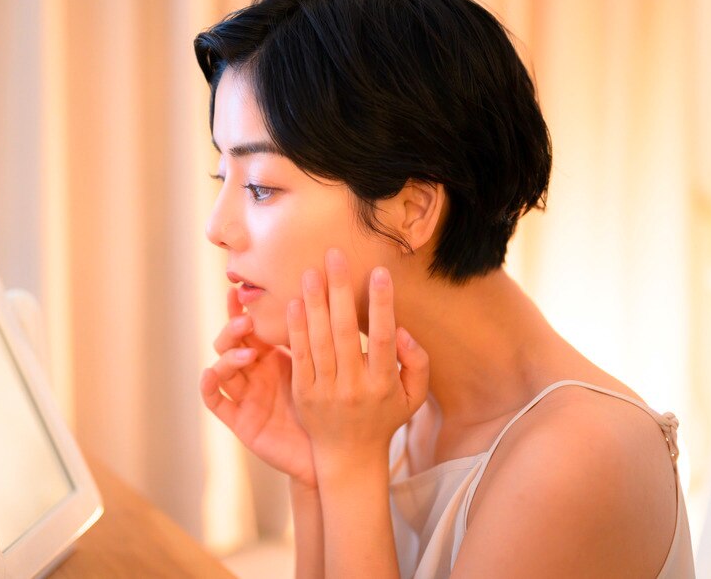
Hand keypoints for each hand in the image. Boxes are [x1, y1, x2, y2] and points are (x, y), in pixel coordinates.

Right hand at [200, 287, 316, 486]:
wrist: (331, 455)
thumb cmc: (333, 409)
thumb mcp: (330, 369)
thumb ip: (330, 340)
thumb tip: (351, 303)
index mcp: (275, 357)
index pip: (252, 327)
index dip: (243, 308)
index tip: (242, 290)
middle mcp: (255, 372)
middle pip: (231, 341)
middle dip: (234, 328)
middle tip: (248, 320)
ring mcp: (245, 396)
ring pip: (223, 367)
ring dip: (229, 355)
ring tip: (248, 350)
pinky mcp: (240, 421)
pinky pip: (216, 402)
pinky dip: (208, 386)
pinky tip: (210, 373)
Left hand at [287, 248, 428, 477]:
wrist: (350, 456)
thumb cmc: (385, 417)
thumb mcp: (414, 396)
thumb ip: (417, 362)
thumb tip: (401, 331)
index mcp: (383, 383)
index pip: (382, 337)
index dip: (382, 304)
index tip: (379, 271)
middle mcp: (353, 386)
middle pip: (345, 332)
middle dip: (340, 290)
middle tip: (334, 255)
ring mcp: (325, 390)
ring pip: (319, 340)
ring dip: (314, 303)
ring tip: (311, 272)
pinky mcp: (303, 393)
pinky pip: (299, 356)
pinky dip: (296, 328)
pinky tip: (294, 302)